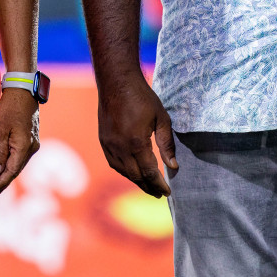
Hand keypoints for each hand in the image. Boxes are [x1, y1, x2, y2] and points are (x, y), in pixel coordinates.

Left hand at [0, 88, 39, 198]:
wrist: (23, 90)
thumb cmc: (10, 107)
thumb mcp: (0, 129)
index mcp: (24, 147)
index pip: (11, 172)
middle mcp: (32, 148)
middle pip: (16, 171)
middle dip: (2, 183)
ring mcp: (33, 144)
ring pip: (18, 165)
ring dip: (6, 175)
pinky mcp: (31, 139)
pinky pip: (20, 157)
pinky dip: (11, 165)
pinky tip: (2, 169)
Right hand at [97, 73, 176, 196]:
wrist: (117, 82)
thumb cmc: (142, 98)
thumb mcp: (161, 118)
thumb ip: (166, 144)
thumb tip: (173, 166)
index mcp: (137, 142)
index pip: (149, 172)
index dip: (159, 184)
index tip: (168, 192)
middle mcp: (120, 148)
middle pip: (135, 176)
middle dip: (148, 187)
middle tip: (159, 194)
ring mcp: (109, 145)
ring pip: (123, 172)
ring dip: (136, 181)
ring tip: (148, 186)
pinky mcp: (103, 141)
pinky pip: (114, 163)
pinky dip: (124, 171)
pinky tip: (132, 172)